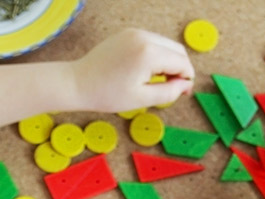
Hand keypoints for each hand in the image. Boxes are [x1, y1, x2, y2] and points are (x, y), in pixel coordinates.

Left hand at [71, 28, 194, 112]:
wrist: (78, 83)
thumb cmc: (107, 94)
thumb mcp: (142, 99)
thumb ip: (169, 92)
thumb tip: (186, 86)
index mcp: (149, 53)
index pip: (182, 63)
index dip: (186, 79)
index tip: (183, 93)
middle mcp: (144, 37)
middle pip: (177, 50)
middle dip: (180, 68)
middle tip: (174, 88)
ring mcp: (135, 33)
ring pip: (166, 45)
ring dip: (169, 61)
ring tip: (158, 81)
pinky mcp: (128, 33)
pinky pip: (153, 42)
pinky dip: (157, 55)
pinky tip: (147, 71)